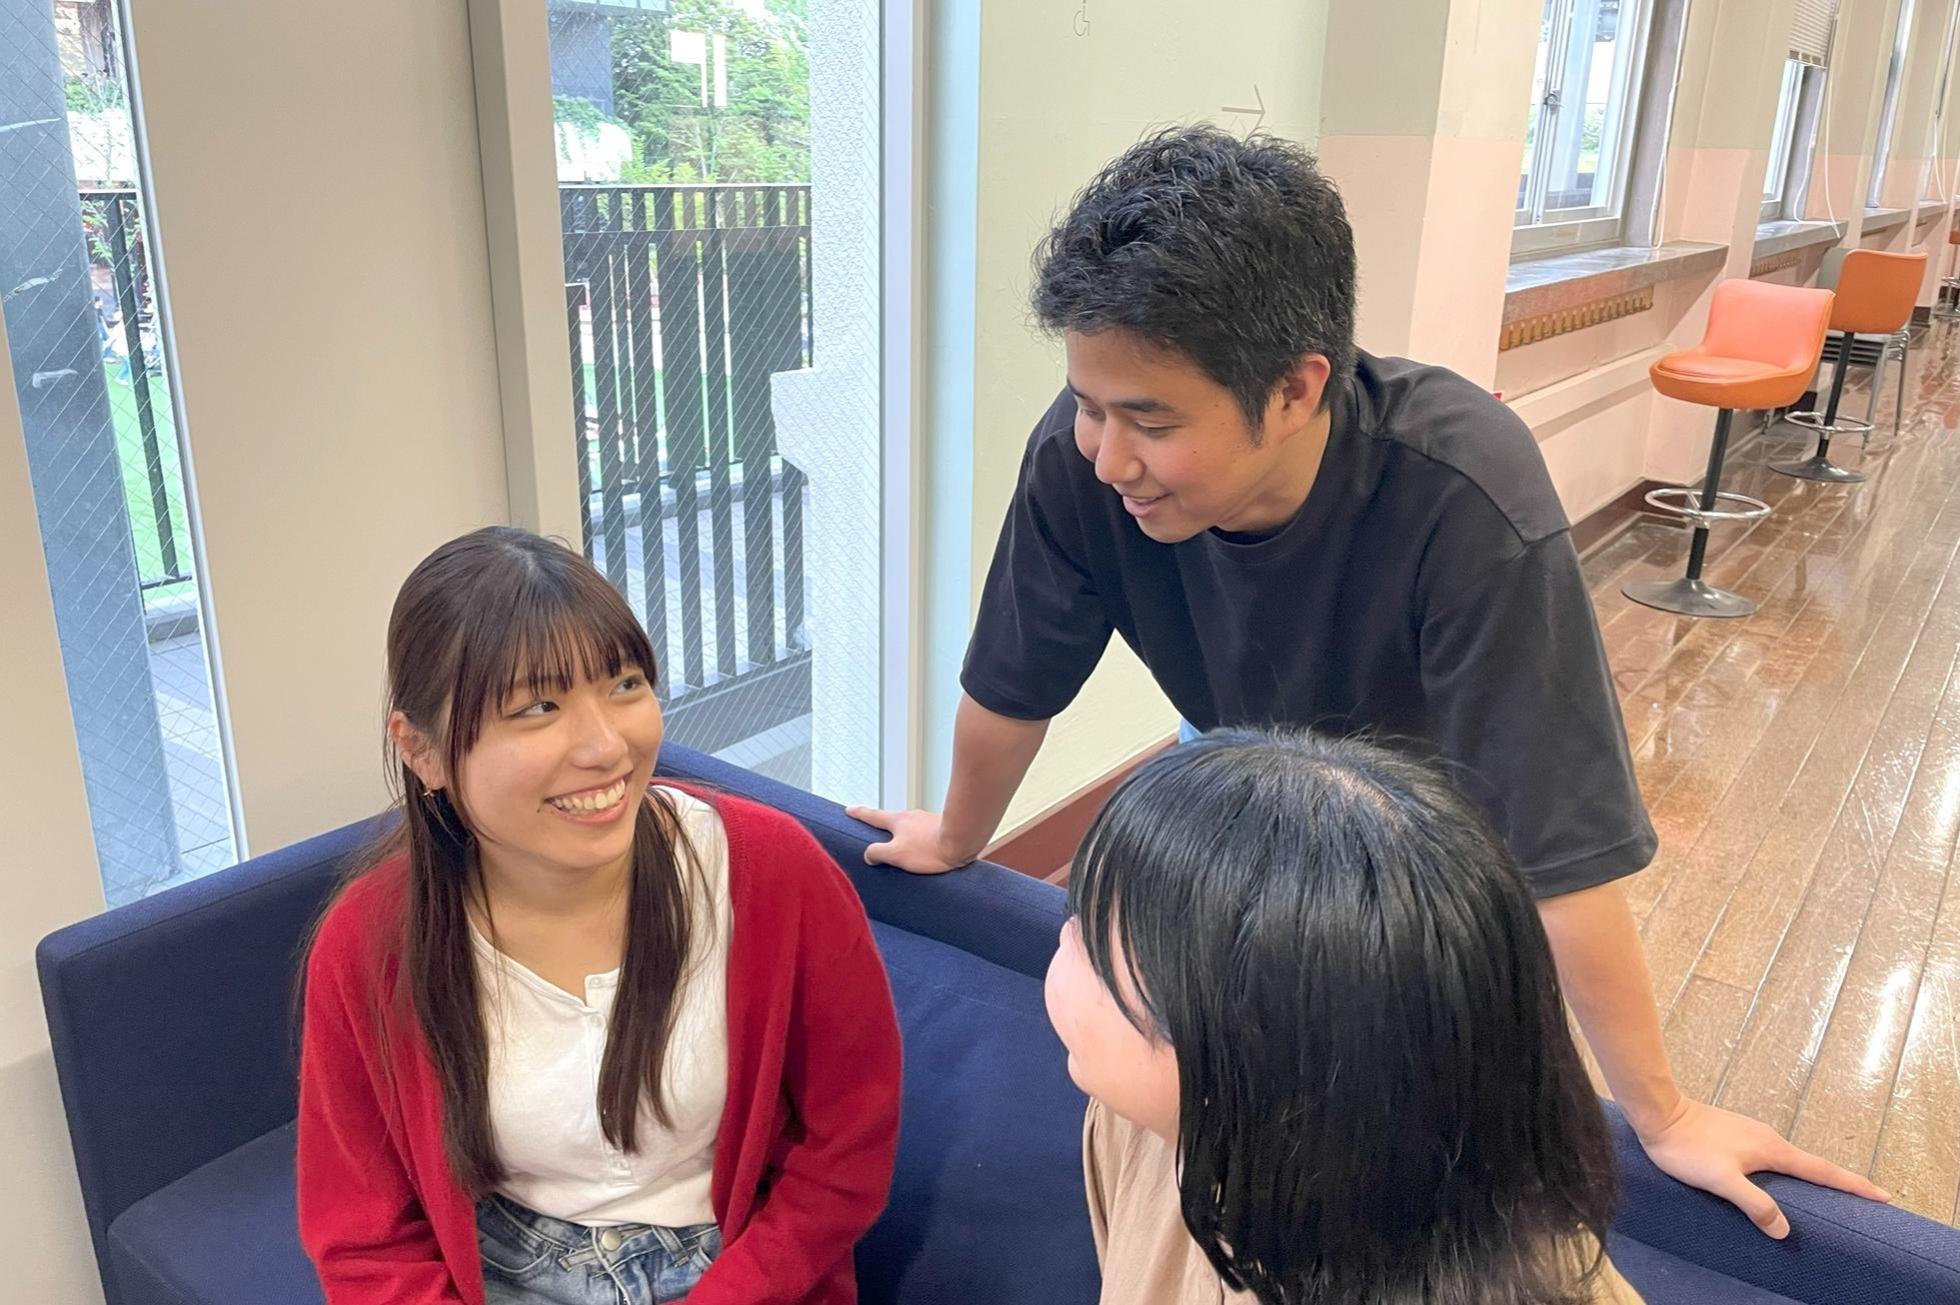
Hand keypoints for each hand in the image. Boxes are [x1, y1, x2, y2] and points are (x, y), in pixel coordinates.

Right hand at [844, 806, 971, 875]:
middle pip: (892, 820)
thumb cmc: (929, 849)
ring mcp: (927, 820)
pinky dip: (918, 839)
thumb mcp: (896, 854)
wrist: (962, 841)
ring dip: (903, 834)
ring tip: (902, 847)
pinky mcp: (942, 827)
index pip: (873, 816)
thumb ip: (878, 853)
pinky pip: (924, 833)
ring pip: (909, 826)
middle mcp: (911, 816)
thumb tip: (869, 855)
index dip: (859, 814)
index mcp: (897, 821)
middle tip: (875, 830)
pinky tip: (923, 849)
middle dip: (883, 825)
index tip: (849, 809)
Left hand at [1634, 1097, 1890, 1236]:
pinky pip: (1771, 1158)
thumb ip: (1754, 1204)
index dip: (1853, 1185)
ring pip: (1790, 1161)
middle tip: (1864, 1200)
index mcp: (1773, 1149)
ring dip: (1810, 1177)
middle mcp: (1768, 1139)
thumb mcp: (1721, 1180)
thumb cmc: (1687, 1147)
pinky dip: (1786, 1172)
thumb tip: (1784, 1230)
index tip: (1883, 1195)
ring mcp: (1752, 1135)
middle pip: (1811, 1165)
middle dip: (1838, 1183)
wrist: (1658, 1113)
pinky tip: (1778, 1183)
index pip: (1822, 1171)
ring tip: (1825, 1197)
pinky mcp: (1736, 1136)